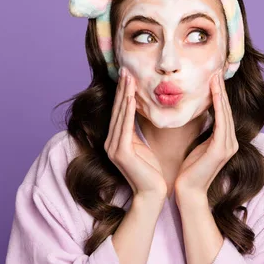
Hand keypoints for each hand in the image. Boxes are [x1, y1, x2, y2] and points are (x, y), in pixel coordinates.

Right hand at [105, 67, 167, 199]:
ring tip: (128, 78)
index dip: (122, 93)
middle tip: (125, 69)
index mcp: (116, 140)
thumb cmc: (151, 171)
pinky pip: (125, 127)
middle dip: (121, 89)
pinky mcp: (121, 153)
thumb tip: (139, 112)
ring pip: (120, 115)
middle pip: (117, 110)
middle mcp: (111, 142)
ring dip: (124, 95)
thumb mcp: (143, 145)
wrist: (153, 194)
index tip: (128, 75)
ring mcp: (113, 148)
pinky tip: (130, 98)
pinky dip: (127, 111)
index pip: (120, 111)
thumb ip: (137, 130)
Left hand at [174, 70, 238, 196]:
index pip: (223, 112)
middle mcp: (231, 142)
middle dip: (221, 89)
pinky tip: (213, 92)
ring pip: (225, 113)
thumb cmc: (188, 171)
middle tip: (216, 70)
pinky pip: (221, 122)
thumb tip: (198, 115)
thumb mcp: (197, 145)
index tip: (212, 77)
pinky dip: (218, 105)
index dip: (218, 94)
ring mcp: (228, 146)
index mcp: (225, 141)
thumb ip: (202, 131)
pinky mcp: (221, 150)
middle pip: (226, 109)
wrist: (187, 193)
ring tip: (215, 76)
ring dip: (220, 93)